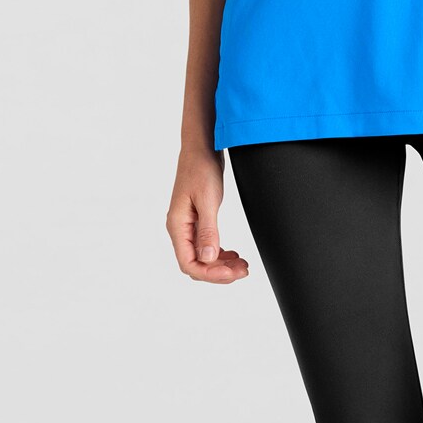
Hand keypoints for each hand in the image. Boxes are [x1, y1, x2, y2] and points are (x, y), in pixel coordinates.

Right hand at [167, 147, 250, 282]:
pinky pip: (206, 246)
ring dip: (222, 265)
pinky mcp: (197, 221)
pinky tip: (234, 254)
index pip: (189, 264)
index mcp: (177, 226)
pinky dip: (220, 253)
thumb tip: (208, 258)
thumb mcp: (208, 200)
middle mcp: (180, 230)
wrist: (201, 148)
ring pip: (202, 257)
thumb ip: (208, 231)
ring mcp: (188, 226)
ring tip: (243, 265)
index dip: (210, 274)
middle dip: (220, 272)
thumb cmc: (201, 169)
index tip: (232, 274)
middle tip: (244, 270)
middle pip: (197, 264)